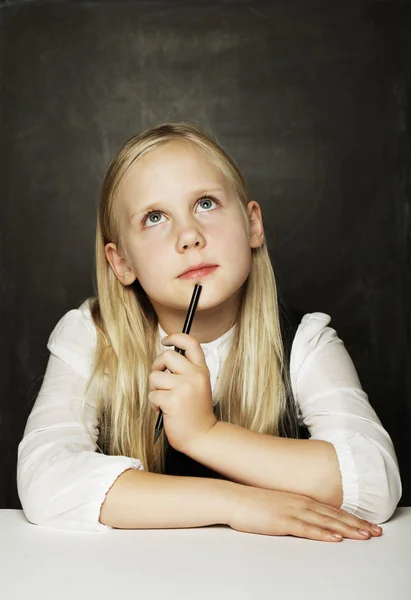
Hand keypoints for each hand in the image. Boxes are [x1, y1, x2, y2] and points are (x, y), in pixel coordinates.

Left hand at [148, 333, 216, 452]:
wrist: (203, 436)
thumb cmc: (196, 412)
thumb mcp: (199, 386)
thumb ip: (187, 371)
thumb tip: (165, 358)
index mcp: (202, 370)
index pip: (191, 343)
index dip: (175, 337)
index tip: (165, 340)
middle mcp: (194, 376)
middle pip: (166, 356)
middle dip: (157, 366)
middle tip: (159, 379)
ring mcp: (184, 388)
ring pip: (155, 376)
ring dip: (154, 389)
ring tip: (163, 400)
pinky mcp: (173, 401)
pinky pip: (152, 395)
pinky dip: (154, 404)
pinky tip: (163, 411)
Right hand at [228, 485, 382, 541]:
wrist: (232, 498)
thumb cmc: (252, 503)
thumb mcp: (278, 504)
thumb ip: (293, 508)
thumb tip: (306, 517)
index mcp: (300, 499)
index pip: (331, 509)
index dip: (351, 517)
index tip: (367, 524)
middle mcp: (300, 502)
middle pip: (334, 515)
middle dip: (356, 524)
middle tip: (375, 531)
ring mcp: (292, 511)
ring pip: (325, 522)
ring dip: (346, 529)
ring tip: (364, 535)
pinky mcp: (282, 521)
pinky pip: (307, 529)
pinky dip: (323, 533)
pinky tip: (335, 537)